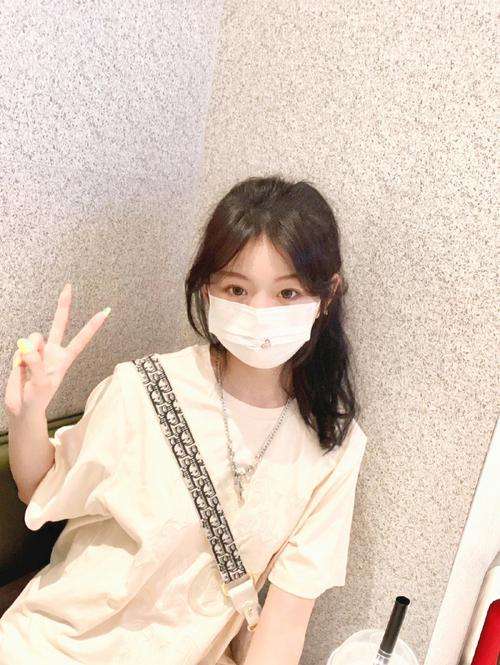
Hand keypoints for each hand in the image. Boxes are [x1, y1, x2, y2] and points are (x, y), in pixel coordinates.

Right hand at [4, 283, 110, 415]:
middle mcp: (53, 352)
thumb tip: (28, 346)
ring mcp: (38, 351)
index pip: (81, 339)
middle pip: (59, 324)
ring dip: (28, 350)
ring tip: (26, 368)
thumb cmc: (37, 399)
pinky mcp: (23, 353)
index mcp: (64, 359)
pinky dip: (17, 359)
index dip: (92, 326)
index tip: (105, 312)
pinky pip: (19, 348)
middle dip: (63, 306)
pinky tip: (19, 369)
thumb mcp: (41, 383)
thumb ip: (36, 363)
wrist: (22, 407)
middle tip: (68, 287)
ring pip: (34, 337)